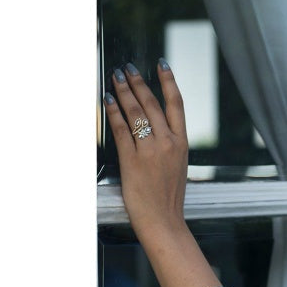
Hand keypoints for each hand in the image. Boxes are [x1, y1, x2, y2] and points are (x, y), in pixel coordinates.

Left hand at [104, 60, 188, 237]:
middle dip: (138, 82)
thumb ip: (169, 146)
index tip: (161, 65)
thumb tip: (155, 129)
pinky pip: (120, 129)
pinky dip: (112, 112)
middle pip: (151, 104)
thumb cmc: (168, 198)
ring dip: (123, 92)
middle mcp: (167, 143)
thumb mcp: (176, 167)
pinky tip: (106, 101)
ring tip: (115, 78)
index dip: (169, 82)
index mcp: (181, 144)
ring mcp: (149, 150)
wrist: (163, 220)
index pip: (176, 104)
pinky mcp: (132, 159)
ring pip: (135, 112)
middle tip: (127, 68)